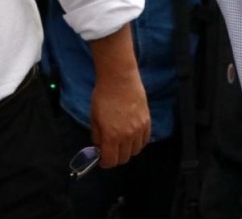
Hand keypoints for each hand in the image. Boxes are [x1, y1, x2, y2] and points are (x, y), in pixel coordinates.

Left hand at [88, 26, 149, 166]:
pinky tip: (131, 137)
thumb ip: (97, 136)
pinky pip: (145, 140)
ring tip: (121, 142)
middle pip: (124, 158)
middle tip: (110, 151)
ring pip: (135, 151)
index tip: (102, 160)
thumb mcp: (94, 118)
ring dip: (127, 150)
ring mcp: (139, 129)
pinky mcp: (147, 121)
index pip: (110, 161)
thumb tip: (99, 147)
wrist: (119, 79)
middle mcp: (127, 135)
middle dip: (115, 158)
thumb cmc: (103, 96)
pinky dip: (138, 142)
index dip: (105, 163)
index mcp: (111, 135)